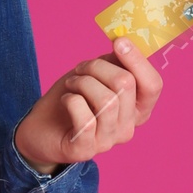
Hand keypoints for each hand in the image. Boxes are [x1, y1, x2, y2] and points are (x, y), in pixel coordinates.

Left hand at [13, 34, 161, 170]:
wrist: (39, 129)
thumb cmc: (72, 99)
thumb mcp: (96, 75)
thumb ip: (116, 62)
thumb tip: (126, 42)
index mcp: (137, 110)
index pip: (153, 85)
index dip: (138, 60)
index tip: (119, 42)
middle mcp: (127, 128)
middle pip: (125, 84)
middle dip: (98, 67)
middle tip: (80, 69)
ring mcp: (108, 142)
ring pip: (107, 100)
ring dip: (83, 82)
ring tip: (71, 83)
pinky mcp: (85, 150)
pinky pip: (85, 118)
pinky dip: (71, 100)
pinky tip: (66, 100)